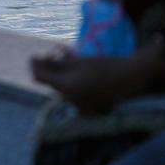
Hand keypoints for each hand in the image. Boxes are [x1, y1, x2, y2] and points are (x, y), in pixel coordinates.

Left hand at [30, 39, 164, 113]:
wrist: (130, 78)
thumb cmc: (104, 65)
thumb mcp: (77, 62)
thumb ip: (54, 64)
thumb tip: (34, 63)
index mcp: (66, 88)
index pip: (39, 77)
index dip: (34, 65)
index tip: (34, 56)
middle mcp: (70, 101)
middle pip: (52, 83)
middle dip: (51, 69)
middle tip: (55, 54)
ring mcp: (79, 107)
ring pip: (63, 89)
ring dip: (62, 76)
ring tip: (70, 61)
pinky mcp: (88, 110)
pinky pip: (74, 96)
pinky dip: (73, 85)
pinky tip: (81, 74)